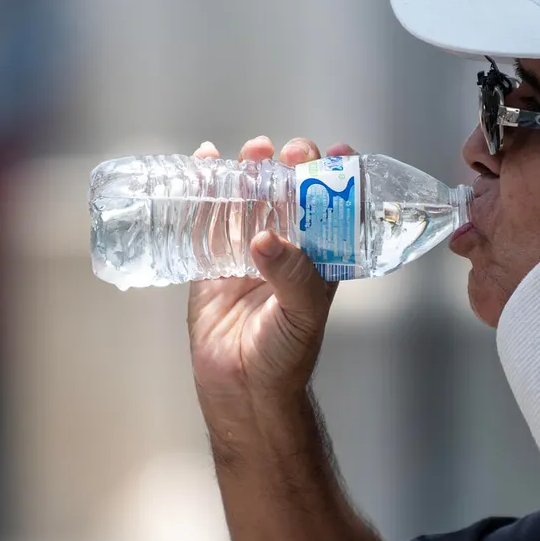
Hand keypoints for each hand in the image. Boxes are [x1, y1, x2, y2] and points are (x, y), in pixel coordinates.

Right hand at [187, 136, 355, 407]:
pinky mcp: (211, 263)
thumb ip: (292, 276)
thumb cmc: (284, 358)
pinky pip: (208, 220)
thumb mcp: (300, 315)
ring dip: (252, 171)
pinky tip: (204, 161)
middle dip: (291, 168)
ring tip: (255, 149)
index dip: (335, 180)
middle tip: (290, 151)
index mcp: (319, 261)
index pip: (333, 210)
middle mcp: (286, 252)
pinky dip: (205, 190)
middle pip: (290, 197)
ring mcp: (247, 255)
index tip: (335, 154)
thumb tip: (267, 238)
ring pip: (250, 201)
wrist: (241, 391)